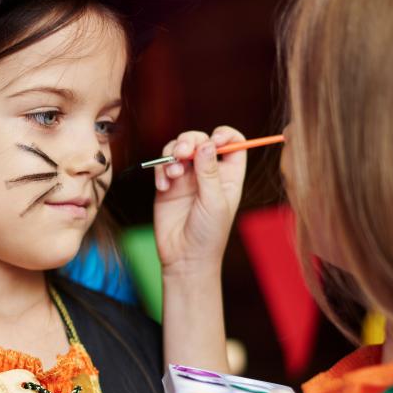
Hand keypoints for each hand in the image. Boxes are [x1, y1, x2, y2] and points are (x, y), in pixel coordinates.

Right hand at [153, 127, 246, 278]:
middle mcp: (208, 172)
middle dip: (190, 141)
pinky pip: (162, 165)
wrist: (184, 257)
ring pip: (178, 149)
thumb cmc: (208, 233)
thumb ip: (209, 171)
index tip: (215, 140)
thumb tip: (206, 142)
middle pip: (201, 140)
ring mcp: (186, 178)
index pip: (232, 143)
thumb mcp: (214, 201)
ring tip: (173, 172)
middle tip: (183, 152)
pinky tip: (163, 187)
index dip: (224, 135)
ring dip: (172, 154)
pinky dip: (160, 170)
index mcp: (228, 175)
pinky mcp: (167, 185)